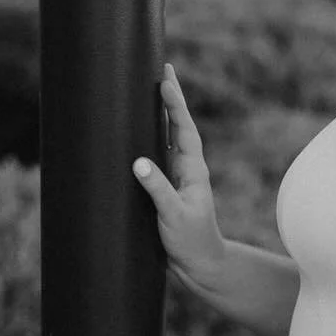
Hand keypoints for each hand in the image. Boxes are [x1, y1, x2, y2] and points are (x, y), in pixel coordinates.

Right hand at [132, 64, 228, 298]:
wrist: (199, 266)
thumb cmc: (192, 242)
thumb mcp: (174, 216)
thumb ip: (158, 190)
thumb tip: (138, 163)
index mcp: (193, 170)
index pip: (183, 129)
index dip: (175, 105)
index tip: (166, 80)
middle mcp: (185, 169)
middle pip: (176, 126)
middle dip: (169, 99)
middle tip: (162, 68)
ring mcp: (175, 178)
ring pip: (165, 139)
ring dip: (158, 115)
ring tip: (149, 89)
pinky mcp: (163, 189)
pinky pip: (154, 157)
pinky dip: (146, 139)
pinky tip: (136, 131)